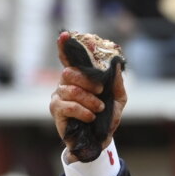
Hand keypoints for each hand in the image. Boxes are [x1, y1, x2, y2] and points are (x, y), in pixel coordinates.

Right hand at [48, 33, 127, 160]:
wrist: (100, 140)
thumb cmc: (107, 117)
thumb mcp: (118, 99)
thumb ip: (116, 83)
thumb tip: (116, 64)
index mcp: (80, 78)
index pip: (70, 59)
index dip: (65, 47)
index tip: (64, 35)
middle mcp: (66, 83)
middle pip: (70, 72)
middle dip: (88, 82)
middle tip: (100, 93)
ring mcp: (59, 96)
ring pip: (70, 89)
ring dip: (89, 100)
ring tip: (98, 109)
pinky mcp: (56, 110)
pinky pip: (68, 105)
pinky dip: (82, 110)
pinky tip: (90, 117)